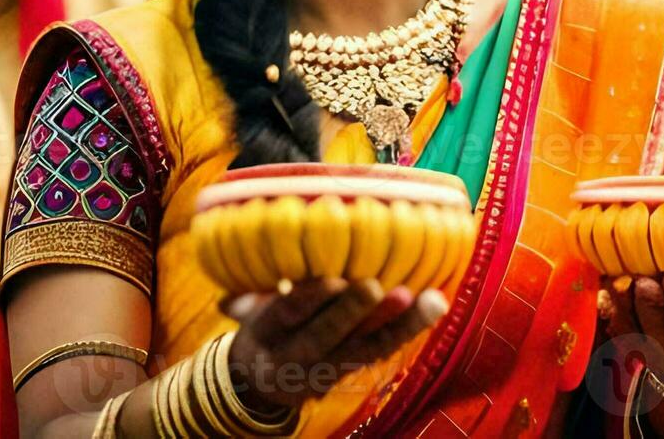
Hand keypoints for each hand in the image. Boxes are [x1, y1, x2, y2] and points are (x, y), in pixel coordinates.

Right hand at [224, 278, 446, 412]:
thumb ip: (245, 299)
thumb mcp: (244, 316)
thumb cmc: (260, 328)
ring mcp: (329, 367)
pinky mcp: (353, 369)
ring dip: (399, 322)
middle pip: (329, 336)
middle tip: (379, 287)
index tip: (333, 280)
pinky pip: (382, 349)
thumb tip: (228, 298)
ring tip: (428, 299)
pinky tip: (436, 302)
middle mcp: (299, 357)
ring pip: (367, 346)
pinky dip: (410, 326)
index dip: (310, 299)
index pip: (287, 315)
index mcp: (266, 335)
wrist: (260, 384)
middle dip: (355, 312)